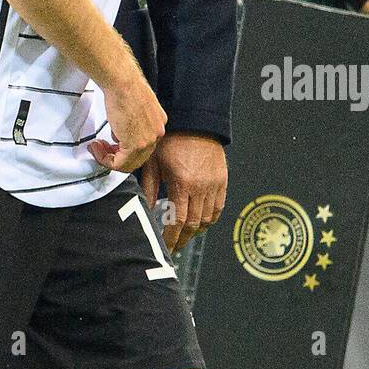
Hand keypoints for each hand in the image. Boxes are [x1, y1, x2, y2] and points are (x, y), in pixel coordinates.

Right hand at [89, 71, 165, 173]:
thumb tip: (121, 132)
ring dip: (108, 158)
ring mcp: (148, 141)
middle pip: (137, 157)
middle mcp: (157, 133)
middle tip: (101, 147)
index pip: (143, 145)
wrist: (122, 82)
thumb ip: (132, 121)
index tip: (109, 142)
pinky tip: (96, 147)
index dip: (124, 147)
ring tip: (96, 147)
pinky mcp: (136, 146)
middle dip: (116, 155)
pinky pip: (119, 163)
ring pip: (128, 163)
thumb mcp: (135, 106)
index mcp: (158, 122)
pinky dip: (104, 159)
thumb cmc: (124, 86)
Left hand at [140, 133, 226, 254]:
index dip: (171, 238)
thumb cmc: (171, 139)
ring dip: (195, 231)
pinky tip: (200, 223)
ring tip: (184, 236)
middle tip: (173, 247)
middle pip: (193, 224)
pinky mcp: (222, 181)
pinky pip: (219, 208)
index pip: (178, 221)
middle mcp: (201, 187)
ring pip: (207, 219)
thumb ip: (150, 188)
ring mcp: (214, 185)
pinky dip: (210, 219)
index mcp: (183, 183)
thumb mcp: (154, 161)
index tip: (165, 247)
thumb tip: (146, 210)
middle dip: (182, 239)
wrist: (196, 121)